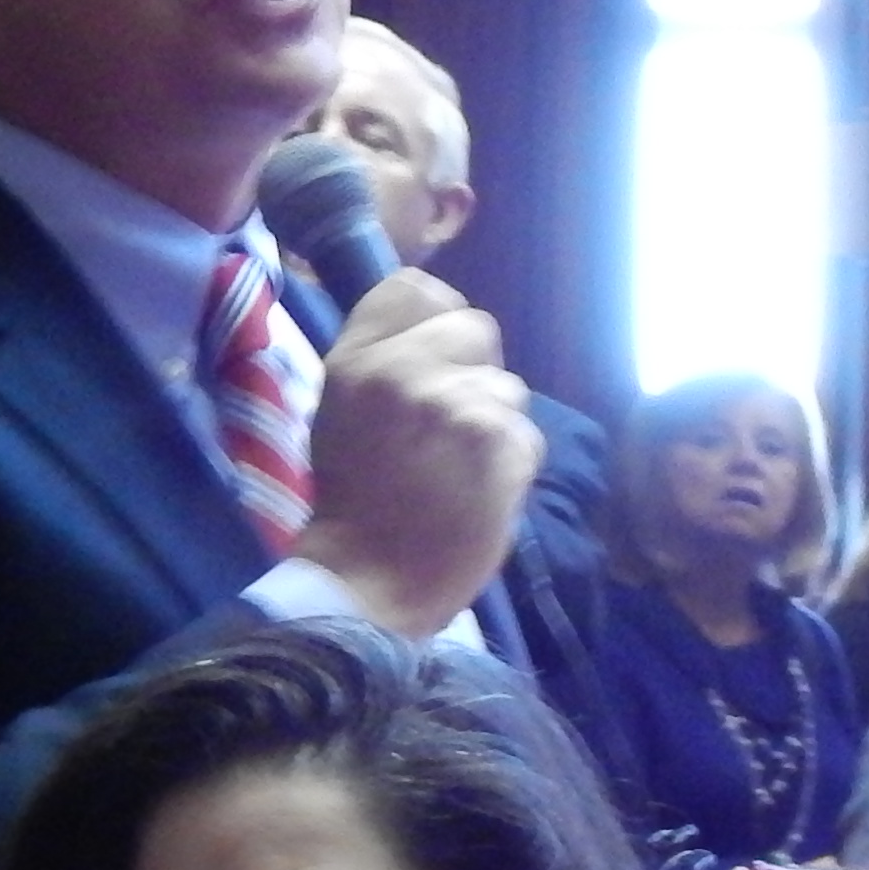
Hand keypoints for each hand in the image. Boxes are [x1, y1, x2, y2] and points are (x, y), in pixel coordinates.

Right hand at [288, 269, 538, 636]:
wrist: (369, 583)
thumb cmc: (355, 503)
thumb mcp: (342, 413)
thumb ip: (383, 363)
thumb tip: (436, 324)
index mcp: (355, 361)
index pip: (414, 286)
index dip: (436, 316)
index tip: (436, 354)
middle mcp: (402, 370)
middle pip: (476, 326)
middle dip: (474, 371)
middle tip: (448, 426)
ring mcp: (452, 403)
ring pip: (507, 386)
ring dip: (495, 425)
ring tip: (457, 470)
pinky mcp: (496, 441)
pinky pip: (527, 433)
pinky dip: (513, 464)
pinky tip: (480, 493)